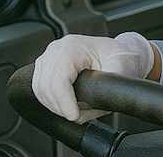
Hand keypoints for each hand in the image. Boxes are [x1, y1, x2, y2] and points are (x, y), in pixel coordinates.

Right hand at [32, 32, 154, 122]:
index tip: (75, 115)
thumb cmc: (121, 58)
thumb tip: (96, 101)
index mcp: (74, 47)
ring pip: (40, 89)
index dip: (65, 102)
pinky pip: (40, 88)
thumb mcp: (120, 69)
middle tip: (79, 116)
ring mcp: (49, 56)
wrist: (119, 54)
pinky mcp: (46, 66)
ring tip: (75, 111)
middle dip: (61, 107)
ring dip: (56, 106)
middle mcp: (57, 49)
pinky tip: (66, 106)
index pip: (59, 79)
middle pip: (46, 86)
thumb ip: (108, 85)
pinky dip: (51, 101)